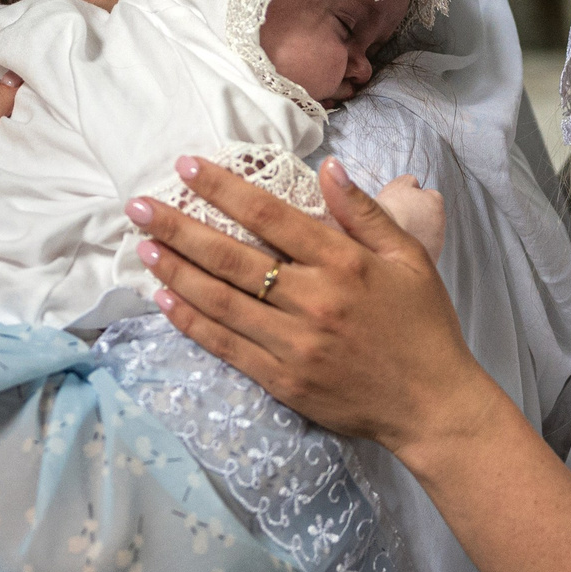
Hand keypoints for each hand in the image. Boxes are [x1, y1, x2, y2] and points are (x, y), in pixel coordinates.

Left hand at [129, 156, 502, 456]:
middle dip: (179, 228)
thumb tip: (328, 167)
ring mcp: (293, 344)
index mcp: (343, 263)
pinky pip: (226, 346)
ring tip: (143, 248)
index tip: (187, 168)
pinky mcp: (282, 380)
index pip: (270, 216)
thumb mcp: (409, 257)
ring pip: (220, 301)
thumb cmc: (423, 325)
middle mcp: (312, 300)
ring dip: (176, 272)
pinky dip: (191, 322)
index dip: (223, 189)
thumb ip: (364, 212)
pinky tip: (166, 299)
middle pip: (231, 257)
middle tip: (138, 207)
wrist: (432, 404)